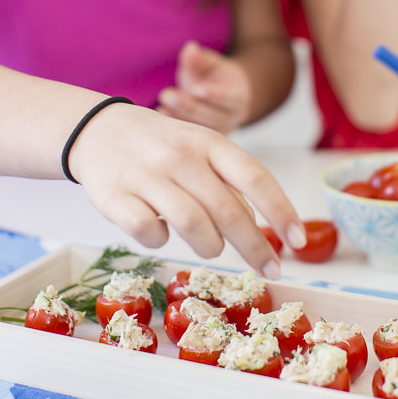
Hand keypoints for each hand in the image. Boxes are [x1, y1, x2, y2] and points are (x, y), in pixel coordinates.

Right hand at [68, 100, 306, 276]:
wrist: (97, 129)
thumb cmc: (161, 146)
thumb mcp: (200, 148)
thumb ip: (228, 181)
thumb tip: (261, 224)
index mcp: (208, 142)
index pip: (255, 177)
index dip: (281, 210)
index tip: (299, 240)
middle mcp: (180, 156)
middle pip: (228, 210)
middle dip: (255, 247)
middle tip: (271, 269)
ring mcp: (146, 175)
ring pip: (192, 225)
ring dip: (210, 247)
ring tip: (210, 247)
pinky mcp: (114, 197)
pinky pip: (148, 232)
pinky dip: (160, 241)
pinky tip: (160, 232)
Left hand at [156, 41, 250, 132]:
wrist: (226, 95)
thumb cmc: (216, 76)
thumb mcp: (211, 63)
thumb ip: (199, 58)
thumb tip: (190, 48)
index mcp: (239, 97)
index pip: (228, 98)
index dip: (213, 94)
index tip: (195, 88)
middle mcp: (232, 118)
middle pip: (211, 116)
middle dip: (188, 106)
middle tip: (166, 94)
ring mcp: (220, 132)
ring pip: (200, 129)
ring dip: (179, 117)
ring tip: (160, 106)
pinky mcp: (207, 141)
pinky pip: (191, 136)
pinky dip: (175, 125)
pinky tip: (161, 115)